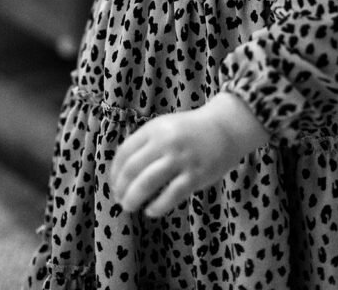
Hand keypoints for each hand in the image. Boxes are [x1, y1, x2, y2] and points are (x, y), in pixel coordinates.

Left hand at [109, 92, 268, 217]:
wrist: (224, 128)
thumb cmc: (189, 131)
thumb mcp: (164, 127)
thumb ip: (146, 144)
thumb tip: (122, 171)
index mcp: (154, 128)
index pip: (125, 151)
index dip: (115, 171)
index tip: (113, 183)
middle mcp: (165, 142)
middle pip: (132, 169)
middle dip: (121, 188)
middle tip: (119, 199)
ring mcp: (180, 159)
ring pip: (147, 183)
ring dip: (133, 198)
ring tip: (129, 207)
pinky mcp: (195, 175)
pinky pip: (171, 195)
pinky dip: (157, 206)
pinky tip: (151, 211)